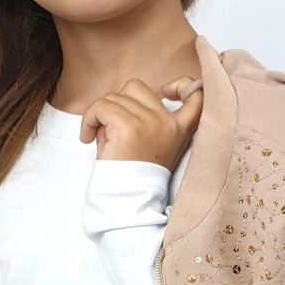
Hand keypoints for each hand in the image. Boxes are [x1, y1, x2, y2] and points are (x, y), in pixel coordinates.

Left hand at [79, 74, 203, 168]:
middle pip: (136, 87)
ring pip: (114, 97)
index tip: (166, 91)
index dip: (184, 85)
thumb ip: (142, 118)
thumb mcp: (149, 145)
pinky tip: (87, 137)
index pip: (197, 96)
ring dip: (100, 113)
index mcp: (179, 129)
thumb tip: (119, 100)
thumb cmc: (133, 176)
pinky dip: (89, 119)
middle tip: (111, 126)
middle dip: (118, 102)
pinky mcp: (128, 126)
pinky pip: (101, 107)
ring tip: (97, 136)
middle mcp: (167, 121)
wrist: (128, 200)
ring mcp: (149, 122)